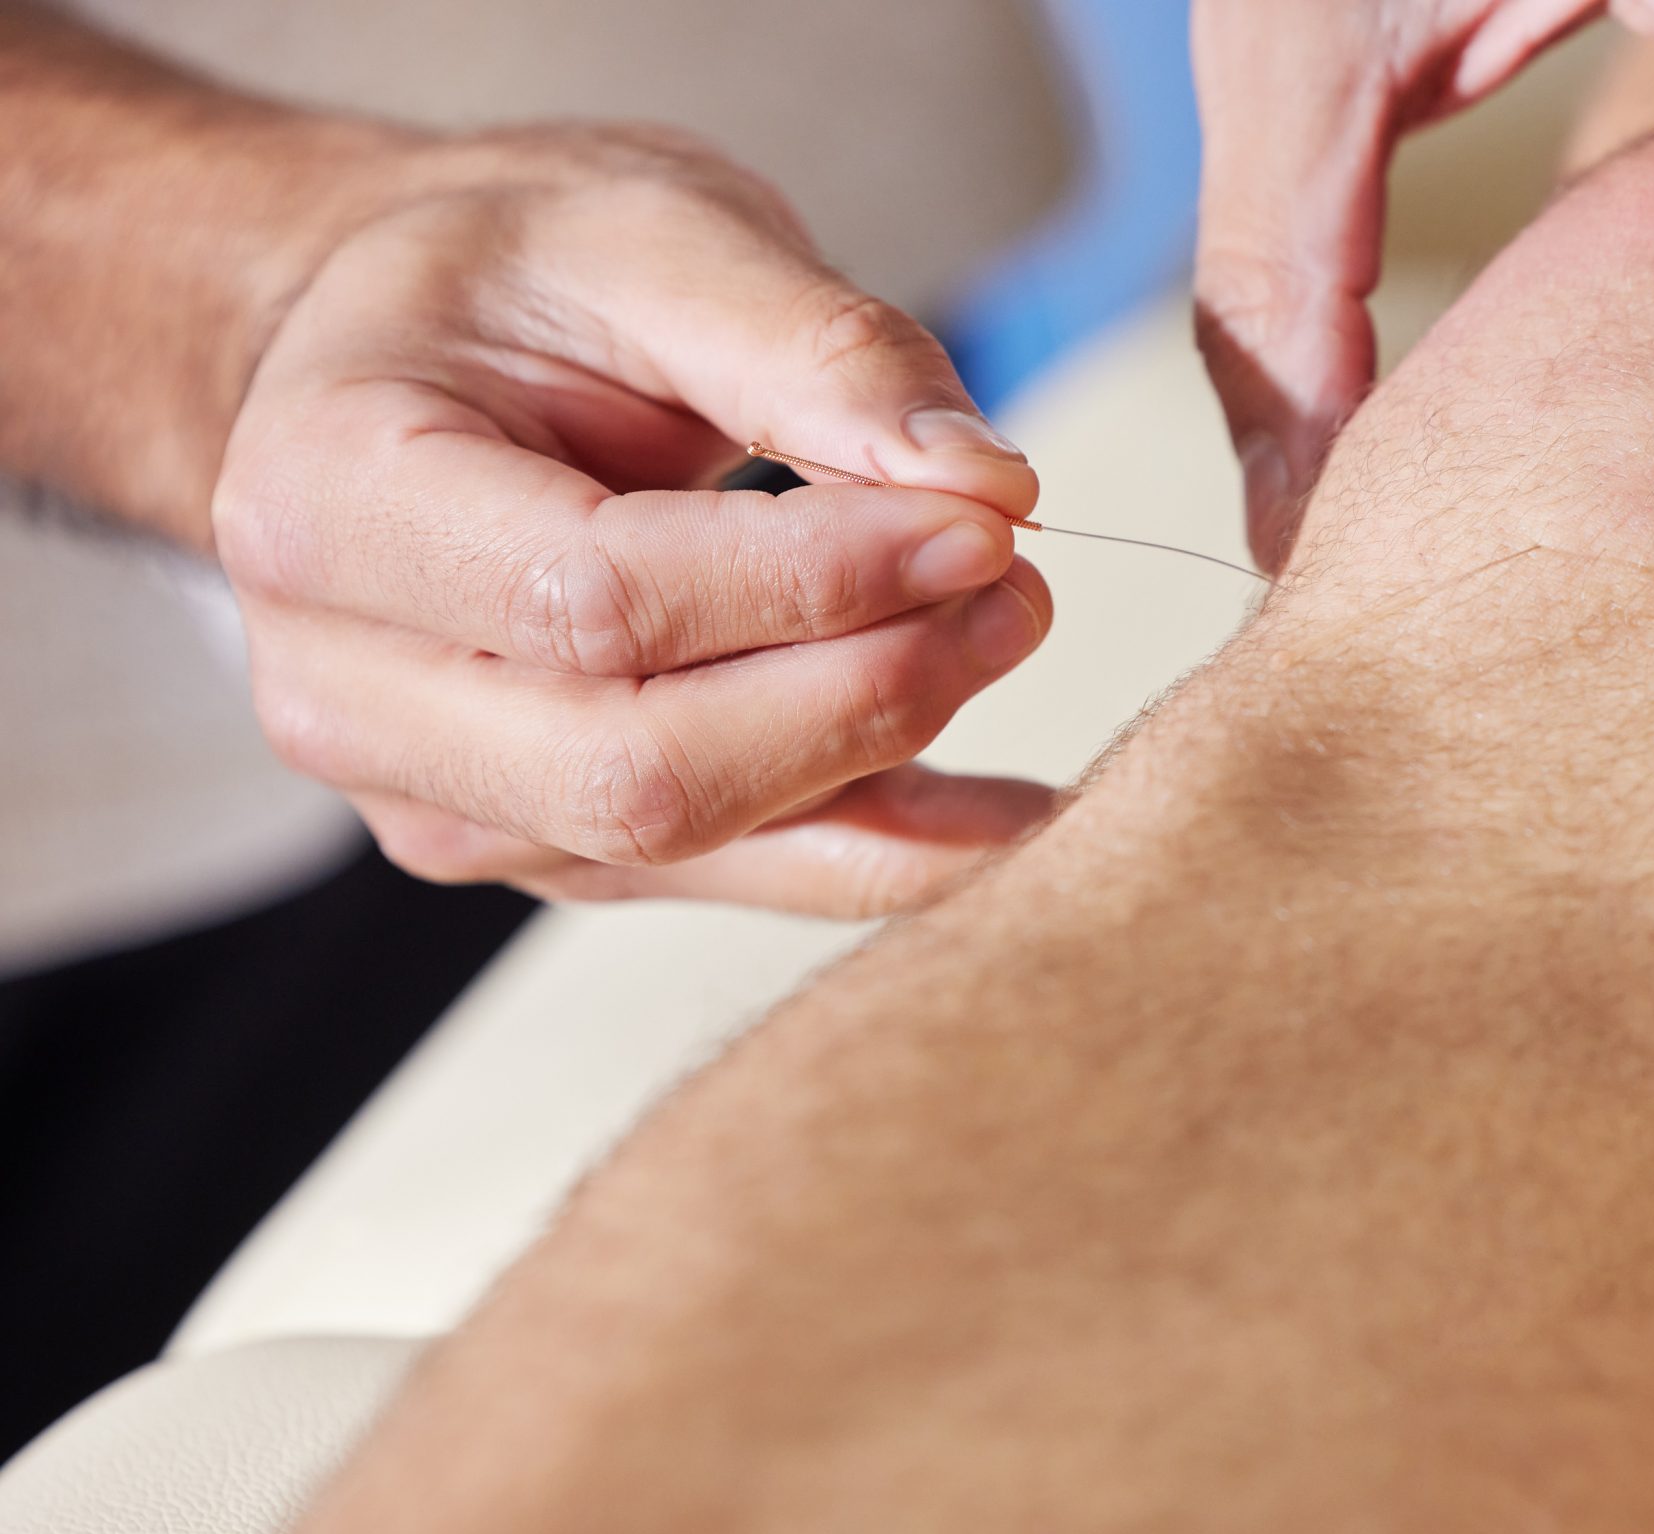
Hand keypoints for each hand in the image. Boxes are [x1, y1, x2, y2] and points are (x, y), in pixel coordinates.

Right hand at [214, 123, 1055, 912]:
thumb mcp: (648, 231)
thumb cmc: (507, 280)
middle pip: (641, 769)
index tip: (985, 526)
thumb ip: (817, 347)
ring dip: (885, 762)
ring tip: (1007, 636)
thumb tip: (986, 486)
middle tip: (1018, 592)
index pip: (598, 600)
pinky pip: (727, 876)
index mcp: (328, 497)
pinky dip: (880, 848)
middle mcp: (341, 685)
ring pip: (693, 839)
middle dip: (866, 693)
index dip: (815, 583)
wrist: (388, 360)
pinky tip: (1005, 811)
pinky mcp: (535, 843)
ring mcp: (434, 793)